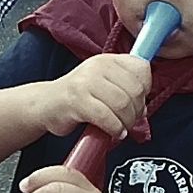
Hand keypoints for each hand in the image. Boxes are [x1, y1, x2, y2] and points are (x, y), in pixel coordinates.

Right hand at [34, 53, 151, 138]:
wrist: (46, 104)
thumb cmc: (78, 97)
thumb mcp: (104, 84)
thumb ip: (125, 89)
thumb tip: (143, 107)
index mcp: (108, 60)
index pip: (141, 68)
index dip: (146, 89)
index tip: (138, 102)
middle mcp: (98, 66)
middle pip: (134, 90)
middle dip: (137, 111)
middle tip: (130, 121)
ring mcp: (86, 82)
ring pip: (122, 104)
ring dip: (127, 122)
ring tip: (121, 128)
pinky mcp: (77, 100)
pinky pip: (106, 116)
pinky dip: (114, 128)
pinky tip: (113, 133)